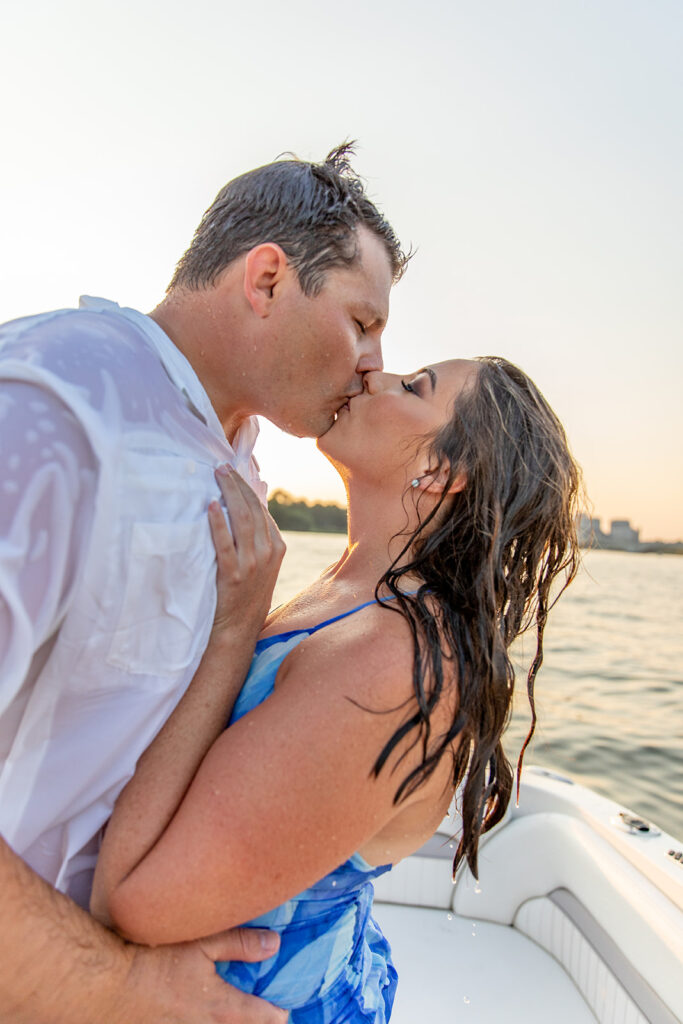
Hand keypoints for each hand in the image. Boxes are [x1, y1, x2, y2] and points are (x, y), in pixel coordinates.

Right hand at [120, 926, 286, 1023]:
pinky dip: (199, 1023)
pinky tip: (197, 1016)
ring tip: (228, 1017)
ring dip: (226, 1023)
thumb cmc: (154, 958)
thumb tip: (275, 944)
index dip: (275, 1015)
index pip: (258, 1018)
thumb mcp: (201, 943)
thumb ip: (240, 944)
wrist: (104, 984)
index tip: (284, 1013)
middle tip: (262, 1020)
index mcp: (218, 1008)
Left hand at [209, 466, 284, 640]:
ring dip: (229, 495)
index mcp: (277, 547)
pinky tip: (210, 507)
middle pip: (253, 509)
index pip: (262, 509)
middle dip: (237, 485)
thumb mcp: (260, 566)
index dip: (246, 487)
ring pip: (242, 521)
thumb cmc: (245, 595)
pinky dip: (218, 524)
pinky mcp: (234, 576)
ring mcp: (252, 565)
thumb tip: (245, 509)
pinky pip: (226, 544)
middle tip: (220, 467)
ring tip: (216, 477)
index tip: (232, 471)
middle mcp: (268, 553)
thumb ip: (256, 540)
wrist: (239, 630)